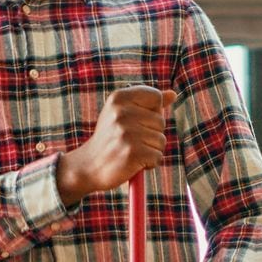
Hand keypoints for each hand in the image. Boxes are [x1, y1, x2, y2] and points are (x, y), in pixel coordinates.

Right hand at [57, 85, 175, 204]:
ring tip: (130, 152)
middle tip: (129, 141)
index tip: (135, 121)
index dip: (152, 112)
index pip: (156, 97)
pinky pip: (157, 156)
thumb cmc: (110, 139)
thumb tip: (172, 94)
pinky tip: (133, 163)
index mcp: (118, 98)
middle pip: (160, 121)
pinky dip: (149, 163)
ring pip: (161, 140)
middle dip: (151, 134)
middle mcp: (121, 113)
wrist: (88, 167)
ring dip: (150, 150)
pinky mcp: (132, 153)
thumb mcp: (123, 114)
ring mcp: (126, 133)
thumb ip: (147, 104)